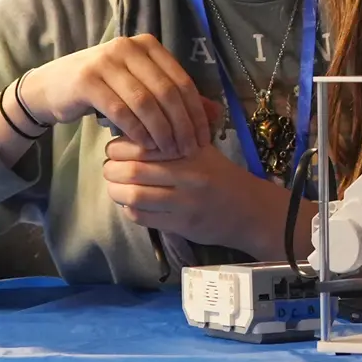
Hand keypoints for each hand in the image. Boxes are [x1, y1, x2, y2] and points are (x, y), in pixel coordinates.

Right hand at [20, 35, 213, 157]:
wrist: (52, 87)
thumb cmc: (105, 88)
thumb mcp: (140, 85)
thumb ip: (174, 96)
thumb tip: (215, 114)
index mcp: (148, 45)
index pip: (182, 80)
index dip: (196, 111)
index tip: (204, 137)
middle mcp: (129, 47)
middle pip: (167, 91)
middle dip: (182, 124)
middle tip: (189, 149)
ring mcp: (106, 61)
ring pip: (145, 101)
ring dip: (161, 130)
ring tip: (170, 151)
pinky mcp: (87, 80)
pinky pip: (121, 110)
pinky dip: (137, 130)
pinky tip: (146, 146)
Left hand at [103, 136, 271, 250]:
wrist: (250, 209)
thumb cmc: (223, 177)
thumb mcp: (205, 152)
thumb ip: (174, 142)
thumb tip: (131, 137)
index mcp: (193, 152)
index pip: (143, 146)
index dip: (120, 148)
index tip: (116, 151)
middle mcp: (190, 175)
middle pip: (133, 171)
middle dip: (112, 171)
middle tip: (111, 170)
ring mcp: (185, 202)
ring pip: (133, 196)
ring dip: (117, 192)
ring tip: (117, 188)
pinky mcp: (182, 225)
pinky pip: (142, 217)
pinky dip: (130, 210)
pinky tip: (134, 205)